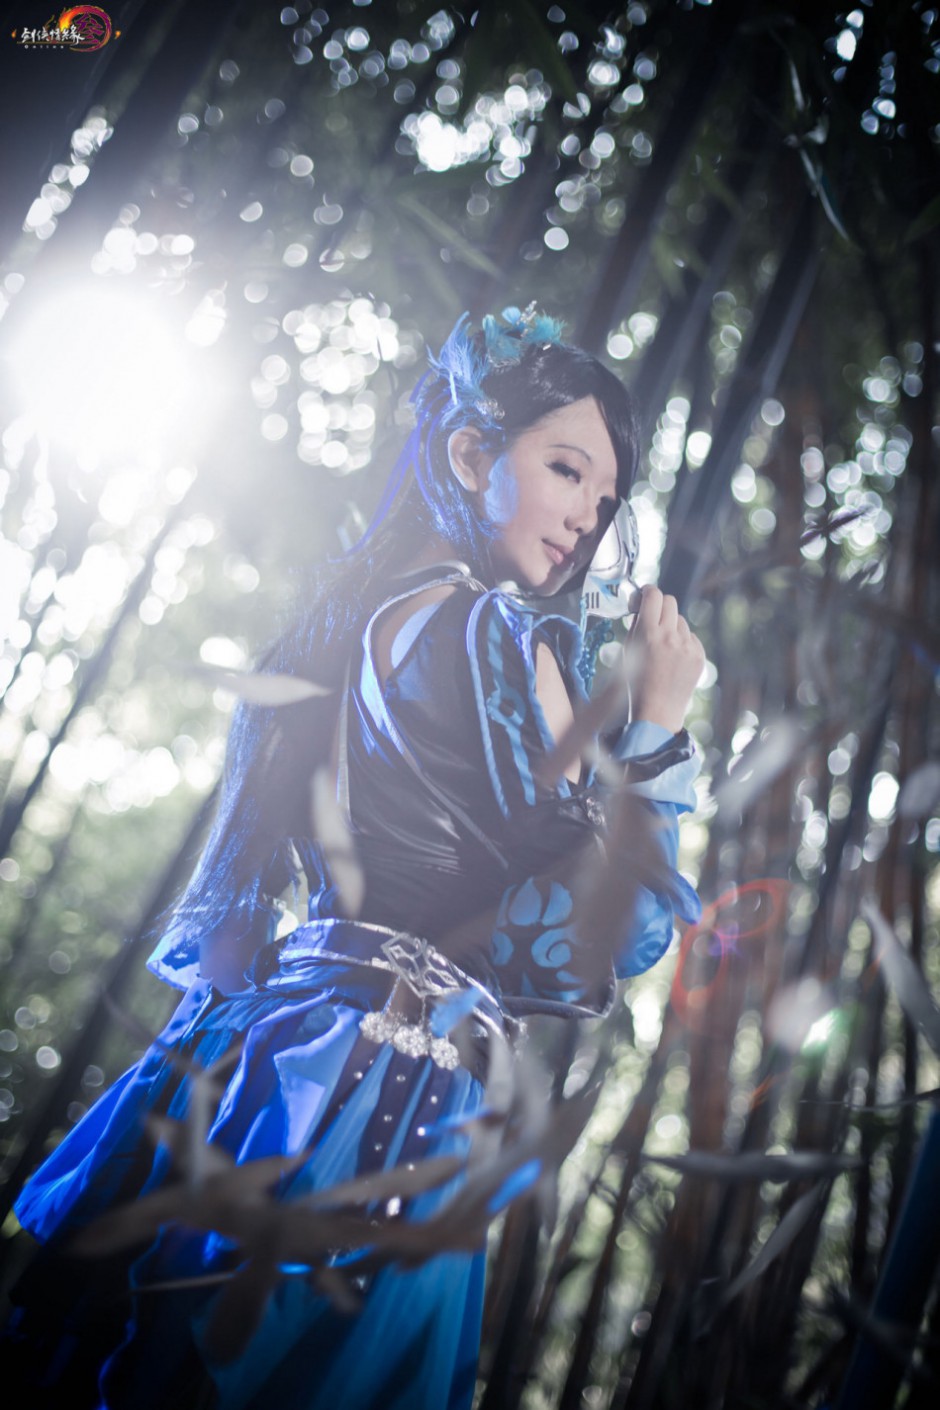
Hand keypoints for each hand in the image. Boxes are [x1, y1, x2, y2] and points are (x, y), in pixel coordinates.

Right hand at [626, 586, 704, 732]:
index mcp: (648, 634)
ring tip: (663, 647)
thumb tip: (643, 608)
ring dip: (672, 626)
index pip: (653, 596)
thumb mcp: (627, 652)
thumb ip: (636, 627)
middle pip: (670, 602)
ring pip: (681, 620)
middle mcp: (670, 637)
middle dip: (661, 605)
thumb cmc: (636, 683)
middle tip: (654, 616)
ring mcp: (687, 646)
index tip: (646, 595)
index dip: (648, 592)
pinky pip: (690, 637)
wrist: (657, 711)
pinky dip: (682, 642)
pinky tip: (674, 659)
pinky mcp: (699, 655)